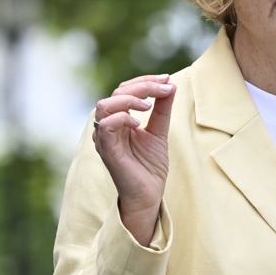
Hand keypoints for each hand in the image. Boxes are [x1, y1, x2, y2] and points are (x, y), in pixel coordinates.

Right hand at [93, 73, 175, 245]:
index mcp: (119, 120)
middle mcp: (108, 126)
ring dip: (129, 99)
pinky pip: (106, 126)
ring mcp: (105, 138)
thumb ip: (162, 109)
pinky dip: (122, 118)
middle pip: (116, 93)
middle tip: (164, 88)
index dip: (144, 81)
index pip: (124, 90)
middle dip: (142, 86)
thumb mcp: (160, 131)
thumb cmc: (150, 167)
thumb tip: (170, 85)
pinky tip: (138, 123)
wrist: (149, 195)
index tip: (166, 79)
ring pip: (105, 105)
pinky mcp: (106, 150)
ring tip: (149, 105)